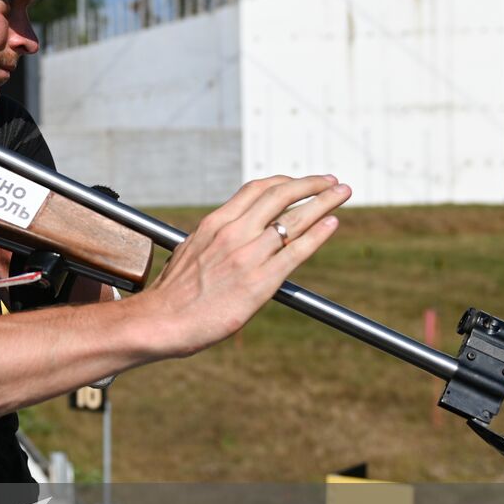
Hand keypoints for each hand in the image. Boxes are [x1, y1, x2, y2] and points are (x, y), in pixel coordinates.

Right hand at [140, 174, 350, 357]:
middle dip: (311, 184)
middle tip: (332, 182)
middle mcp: (233, 233)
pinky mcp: (260, 281)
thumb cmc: (173, 294)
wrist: (162, 321)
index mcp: (214, 224)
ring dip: (323, 203)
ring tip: (341, 193)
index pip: (256, 190)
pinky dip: (317, 235)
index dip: (284, 182)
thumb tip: (232, 238)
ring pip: (293, 220)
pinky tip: (331, 224)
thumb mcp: (191, 251)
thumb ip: (215, 240)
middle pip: (280, 196)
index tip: (300, 183)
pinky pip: (296, 252)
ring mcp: (248, 256)